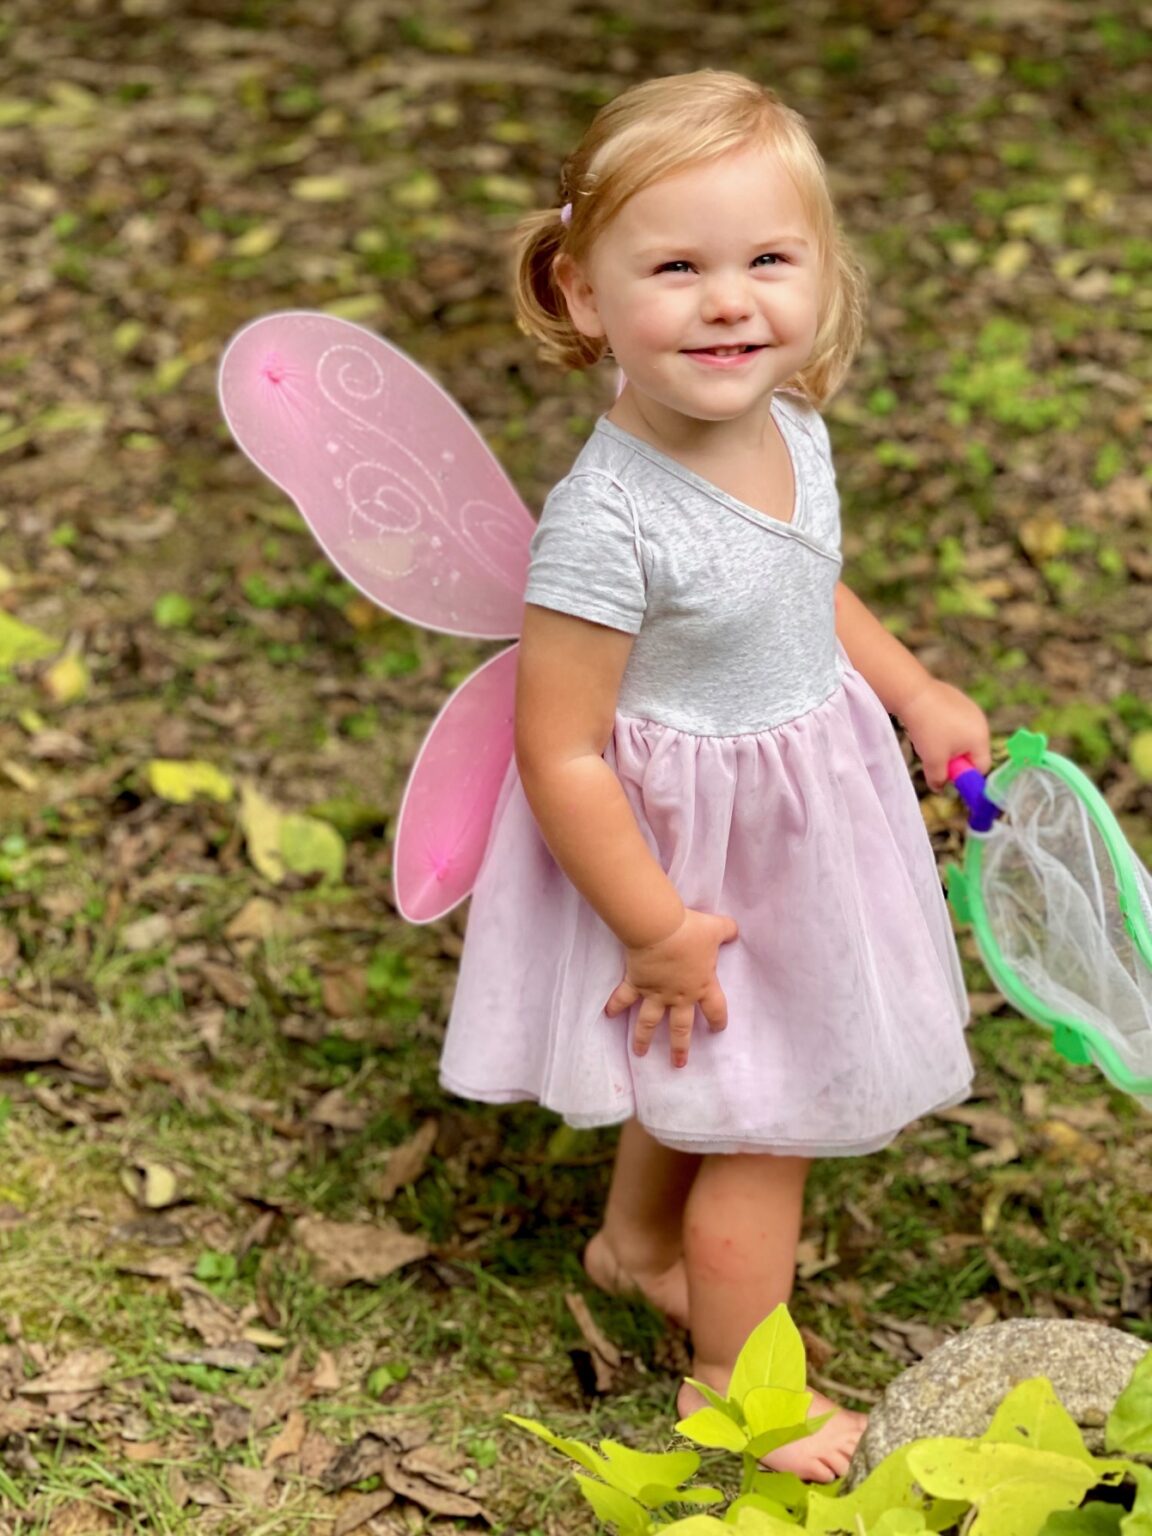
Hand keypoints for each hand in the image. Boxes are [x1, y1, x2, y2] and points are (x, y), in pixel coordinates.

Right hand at [605, 909, 738, 1068]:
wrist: (660, 929)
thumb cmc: (690, 931)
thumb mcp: (715, 928)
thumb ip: (727, 930)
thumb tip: (734, 930)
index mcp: (702, 985)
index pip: (715, 1009)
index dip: (718, 1020)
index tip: (717, 1029)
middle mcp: (679, 996)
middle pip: (681, 1027)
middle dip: (680, 1047)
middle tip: (678, 1063)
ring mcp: (656, 993)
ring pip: (649, 1022)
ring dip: (643, 1038)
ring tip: (640, 1052)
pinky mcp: (637, 983)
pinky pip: (624, 998)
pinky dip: (615, 1006)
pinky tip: (608, 1015)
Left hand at [898, 679, 990, 790]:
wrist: (913, 693)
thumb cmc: (928, 729)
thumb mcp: (933, 760)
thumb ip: (939, 778)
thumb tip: (939, 787)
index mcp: (981, 738)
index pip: (981, 767)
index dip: (964, 775)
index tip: (946, 775)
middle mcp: (981, 722)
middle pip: (972, 751)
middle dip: (954, 759)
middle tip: (934, 757)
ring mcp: (970, 708)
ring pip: (961, 736)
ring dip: (946, 744)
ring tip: (928, 738)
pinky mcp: (957, 699)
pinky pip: (954, 722)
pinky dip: (942, 727)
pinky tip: (927, 723)